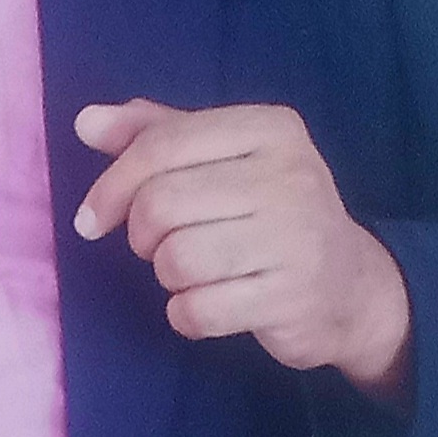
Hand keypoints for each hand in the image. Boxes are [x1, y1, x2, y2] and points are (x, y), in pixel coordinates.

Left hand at [72, 98, 413, 404]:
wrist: (351, 286)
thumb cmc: (269, 213)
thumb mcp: (221, 158)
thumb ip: (154, 133)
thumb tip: (86, 122)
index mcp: (270, 127)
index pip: (160, 145)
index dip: (111, 185)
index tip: (93, 217)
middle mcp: (290, 175)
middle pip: (159, 204)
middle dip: (141, 235)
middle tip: (160, 245)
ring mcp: (296, 238)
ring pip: (174, 258)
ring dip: (166, 275)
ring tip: (194, 272)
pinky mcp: (291, 298)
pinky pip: (196, 310)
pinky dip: (186, 315)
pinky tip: (208, 305)